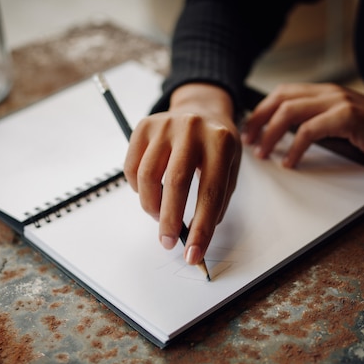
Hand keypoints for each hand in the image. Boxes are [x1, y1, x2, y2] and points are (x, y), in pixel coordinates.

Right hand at [125, 83, 241, 264]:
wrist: (202, 108)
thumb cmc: (216, 146)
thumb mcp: (230, 167)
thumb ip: (218, 199)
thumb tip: (197, 234)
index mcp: (221, 142)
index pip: (210, 193)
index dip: (201, 228)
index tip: (193, 254)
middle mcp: (192, 129)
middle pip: (175, 183)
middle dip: (169, 221)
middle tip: (167, 243)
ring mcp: (165, 125)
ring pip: (147, 177)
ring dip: (151, 206)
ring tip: (159, 216)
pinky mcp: (144, 126)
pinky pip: (132, 168)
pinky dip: (137, 188)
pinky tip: (150, 192)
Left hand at [241, 83, 363, 174]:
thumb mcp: (340, 123)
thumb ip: (316, 123)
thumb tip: (285, 138)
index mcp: (325, 92)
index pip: (282, 93)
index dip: (261, 110)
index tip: (249, 130)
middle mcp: (329, 92)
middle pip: (280, 98)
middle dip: (258, 119)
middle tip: (247, 140)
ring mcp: (338, 102)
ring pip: (290, 112)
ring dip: (271, 134)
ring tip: (262, 153)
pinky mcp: (347, 117)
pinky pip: (310, 131)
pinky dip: (294, 148)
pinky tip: (289, 162)